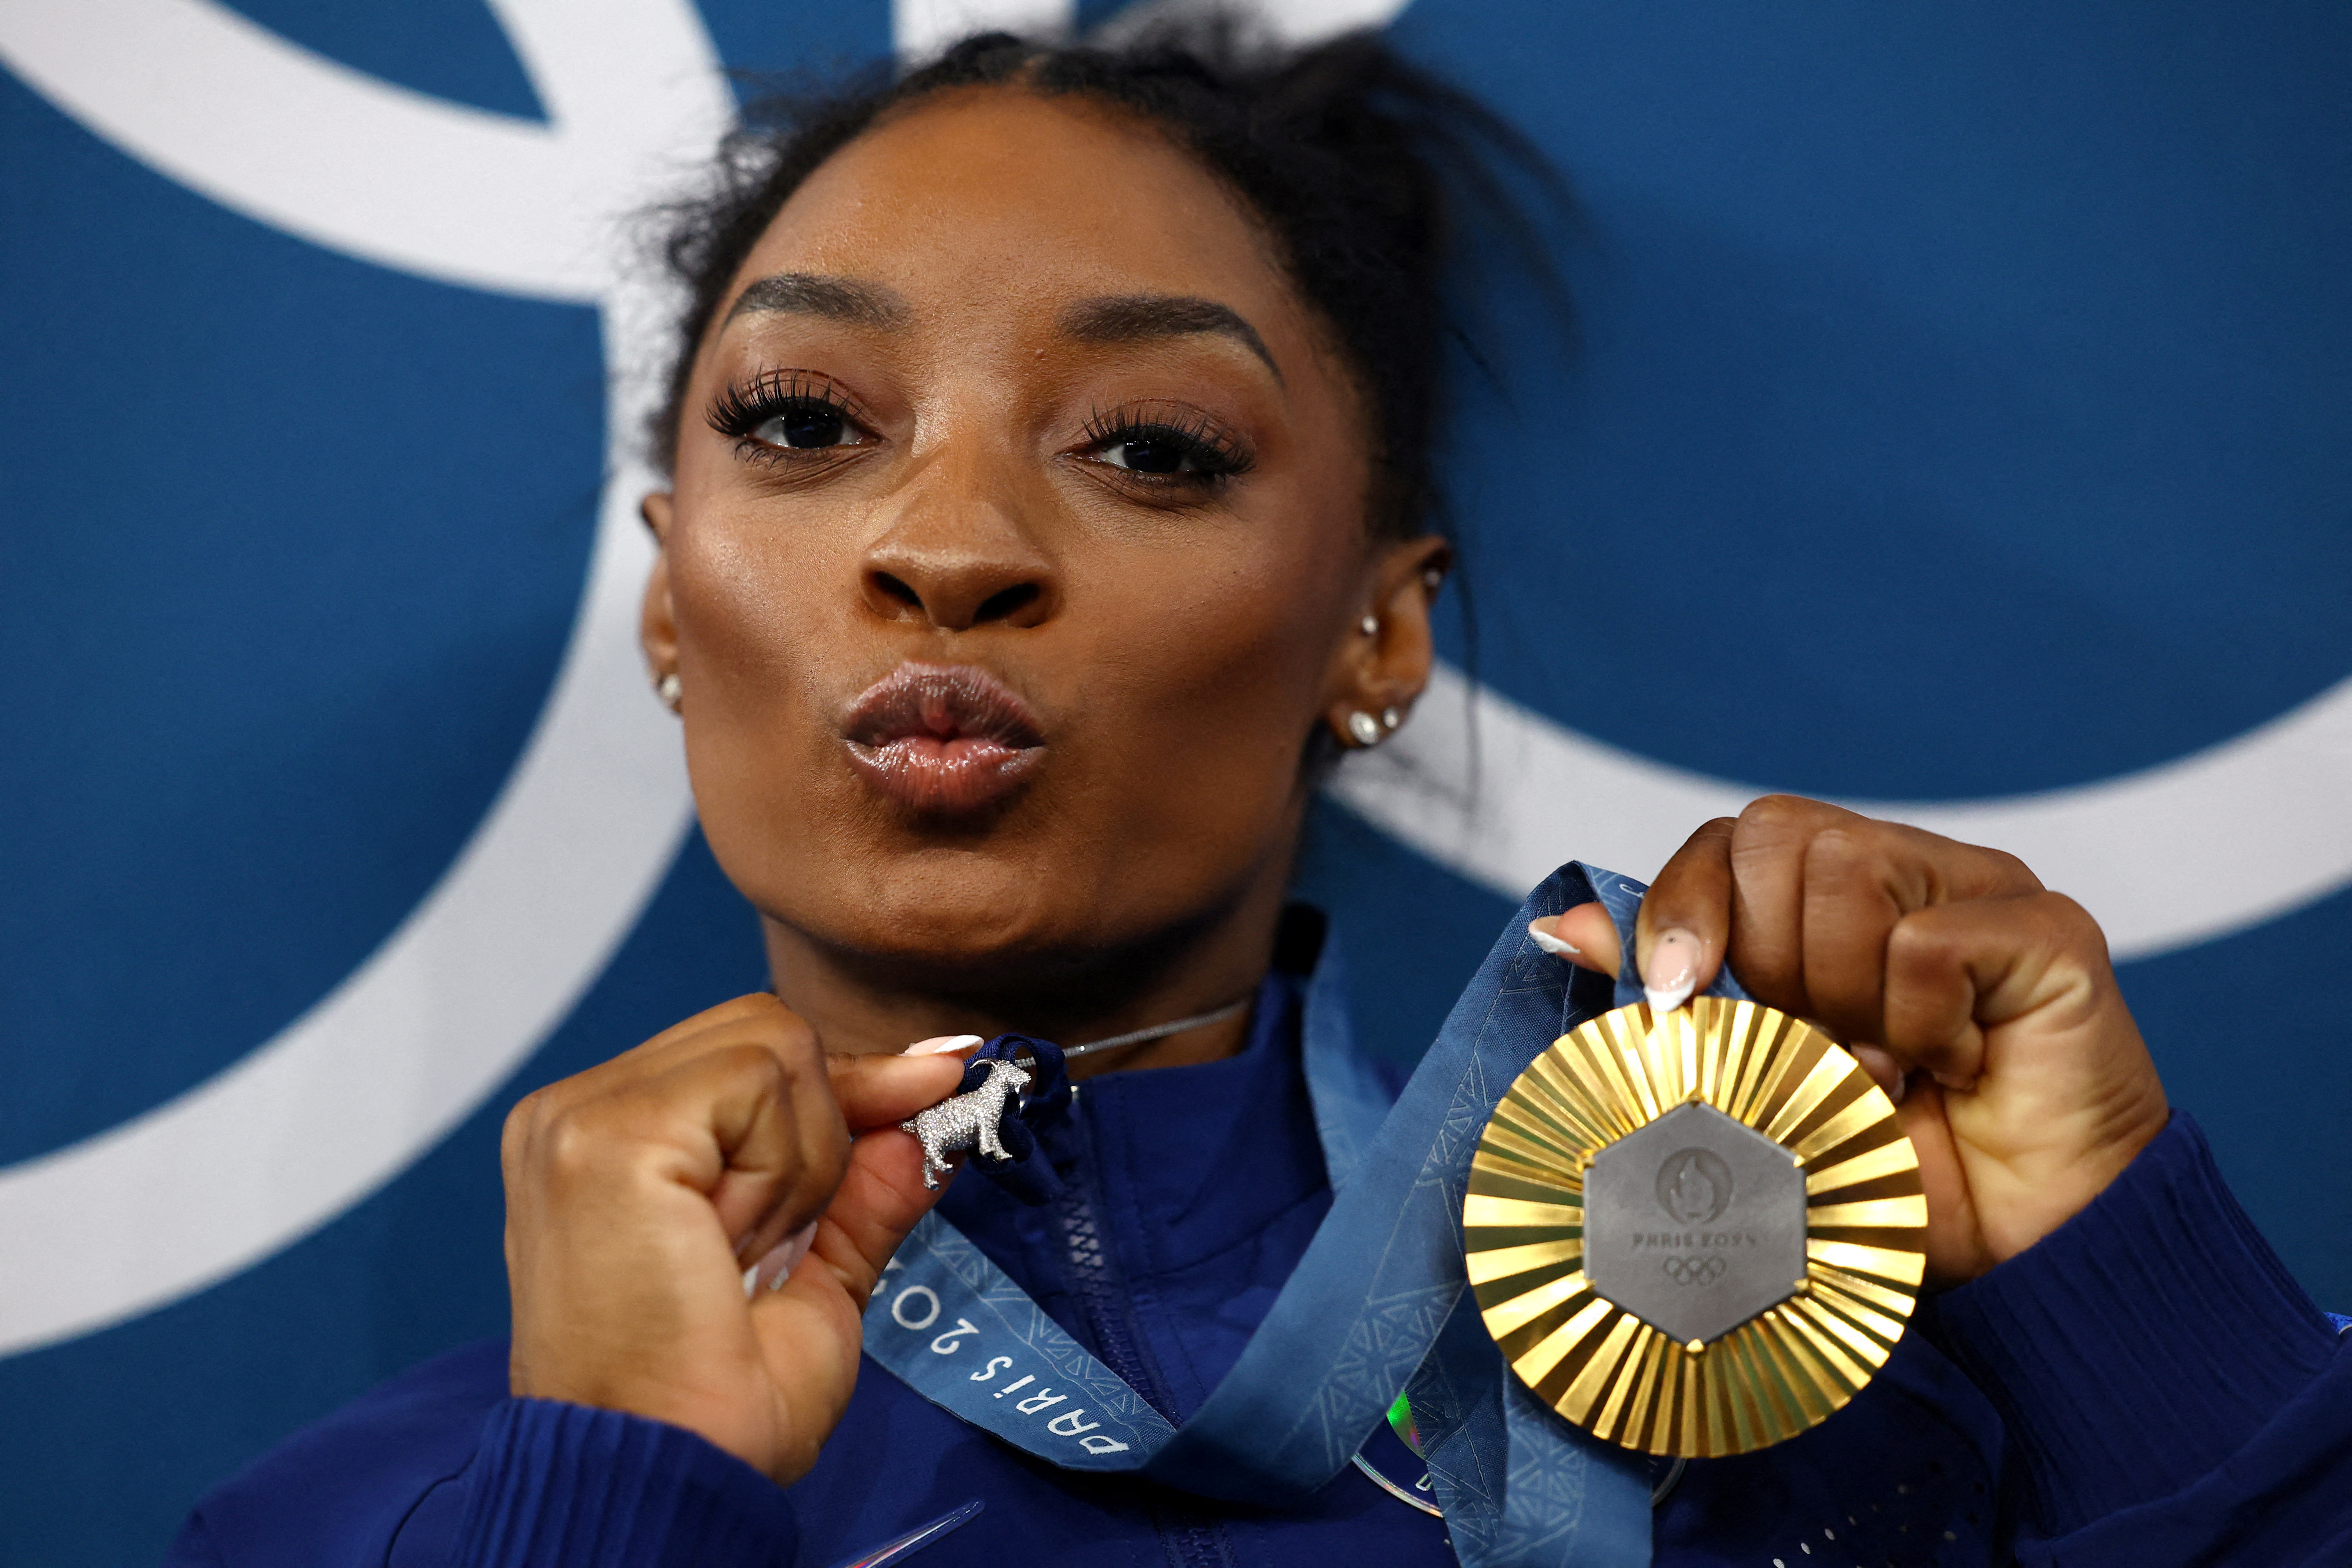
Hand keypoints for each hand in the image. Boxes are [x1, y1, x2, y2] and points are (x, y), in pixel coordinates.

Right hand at [499, 995, 965, 1482]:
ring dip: (799, 1164)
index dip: (846, 1084)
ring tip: (740, 1253)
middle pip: (767, 1026)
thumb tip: (937, 1097)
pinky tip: (727, 1244)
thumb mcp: (819, 1267)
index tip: (933, 1089)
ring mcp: (585, 1114)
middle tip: (778, 1242)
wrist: (671, 1468)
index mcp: (610, 1136)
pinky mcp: (609, 1130)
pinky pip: (759, 1082)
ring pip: (777, 1045)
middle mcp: (580, 1110)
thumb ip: (868, 1178)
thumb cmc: (717, 1401)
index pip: (752, 1049)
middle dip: (818, 1132)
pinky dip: (780, 1171)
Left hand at [1534, 796, 2169, 1285]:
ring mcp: (1984, 886)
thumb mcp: (1748, 1080)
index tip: (1672, 993)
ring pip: (1848, 870)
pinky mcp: (2048, 926)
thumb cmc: (1887, 1167)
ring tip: (1886, 1066)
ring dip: (1844, 993)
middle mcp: (1910, 871)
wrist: (2021, 1250)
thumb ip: (1671, 997)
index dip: (1682, 906)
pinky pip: (1929, 940)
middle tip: (1819, 1046)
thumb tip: (1558, 929)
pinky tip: (1953, 1070)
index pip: (1729, 841)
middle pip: (1778, 836)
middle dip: (1770, 959)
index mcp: (1833, 902)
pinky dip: (1920, 1022)